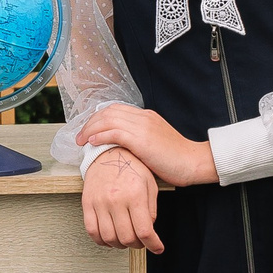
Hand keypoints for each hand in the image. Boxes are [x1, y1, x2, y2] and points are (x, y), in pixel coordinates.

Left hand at [75, 105, 216, 186]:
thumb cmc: (176, 159)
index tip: (89, 130)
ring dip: (90, 130)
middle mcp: (143, 117)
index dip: (97, 118)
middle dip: (90, 123)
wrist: (193, 162)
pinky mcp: (141, 139)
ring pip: (107, 120)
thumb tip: (119, 147)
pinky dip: (100, 135)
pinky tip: (92, 142)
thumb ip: (138, 140)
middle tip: (80, 137)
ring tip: (81, 141)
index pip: (115, 109)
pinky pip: (114, 132)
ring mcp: (142, 127)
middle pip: (108, 112)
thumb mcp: (155, 143)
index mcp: (146, 117)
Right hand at [82, 147, 164, 252]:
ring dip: (120, 244)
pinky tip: (109, 238)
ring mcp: (100, 202)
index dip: (153, 245)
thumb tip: (148, 230)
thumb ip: (151, 209)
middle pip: (127, 237)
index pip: (145, 230)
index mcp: (135, 194)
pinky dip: (101, 240)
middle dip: (138, 245)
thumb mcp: (150, 184)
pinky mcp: (87, 203)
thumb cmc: (131, 165)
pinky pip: (91, 230)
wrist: (107, 151)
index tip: (157, 248)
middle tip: (141, 242)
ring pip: (109, 237)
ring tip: (126, 239)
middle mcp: (116, 199)